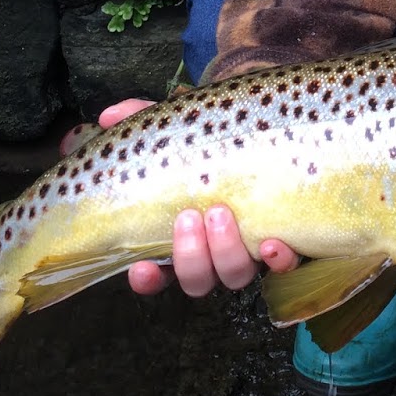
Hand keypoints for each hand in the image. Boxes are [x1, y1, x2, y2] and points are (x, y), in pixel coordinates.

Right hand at [74, 99, 301, 295]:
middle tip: (189, 216)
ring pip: (235, 276)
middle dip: (190, 256)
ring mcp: (250, 248)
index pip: (157, 274)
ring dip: (226, 252)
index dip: (148, 280)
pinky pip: (285, 265)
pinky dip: (279, 260)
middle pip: (198, 280)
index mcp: (182, 235)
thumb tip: (108, 116)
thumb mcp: (177, 125)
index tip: (140, 268)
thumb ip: (142, 119)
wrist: (270, 127)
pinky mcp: (287, 239)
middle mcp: (214, 251)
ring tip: (221, 213)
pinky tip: (275, 242)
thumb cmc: (214, 135)